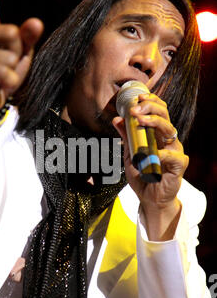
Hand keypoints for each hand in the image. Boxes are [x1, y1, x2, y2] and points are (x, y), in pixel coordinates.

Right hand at [0, 0, 43, 114]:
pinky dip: (9, 81)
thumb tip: (36, 22)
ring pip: (8, 57)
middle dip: (18, 51)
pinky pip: (2, 73)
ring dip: (12, 70)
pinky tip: (2, 85)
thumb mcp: (19, 51)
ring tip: (3, 77)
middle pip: (10, 33)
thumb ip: (27, 37)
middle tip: (9, 63)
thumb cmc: (3, 70)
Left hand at [112, 93, 188, 239]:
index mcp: (157, 135)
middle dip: (150, 108)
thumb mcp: (129, 155)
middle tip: (135, 109)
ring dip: (154, 123)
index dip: (150, 102)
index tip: (136, 98)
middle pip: (165, 116)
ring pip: (170, 130)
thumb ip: (126, 138)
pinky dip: (163, 153)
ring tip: (141, 121)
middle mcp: (168, 141)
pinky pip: (174, 155)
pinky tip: (155, 153)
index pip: (158, 111)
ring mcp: (175, 152)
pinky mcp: (179, 166)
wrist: (149, 199)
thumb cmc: (143, 176)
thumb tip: (117, 119)